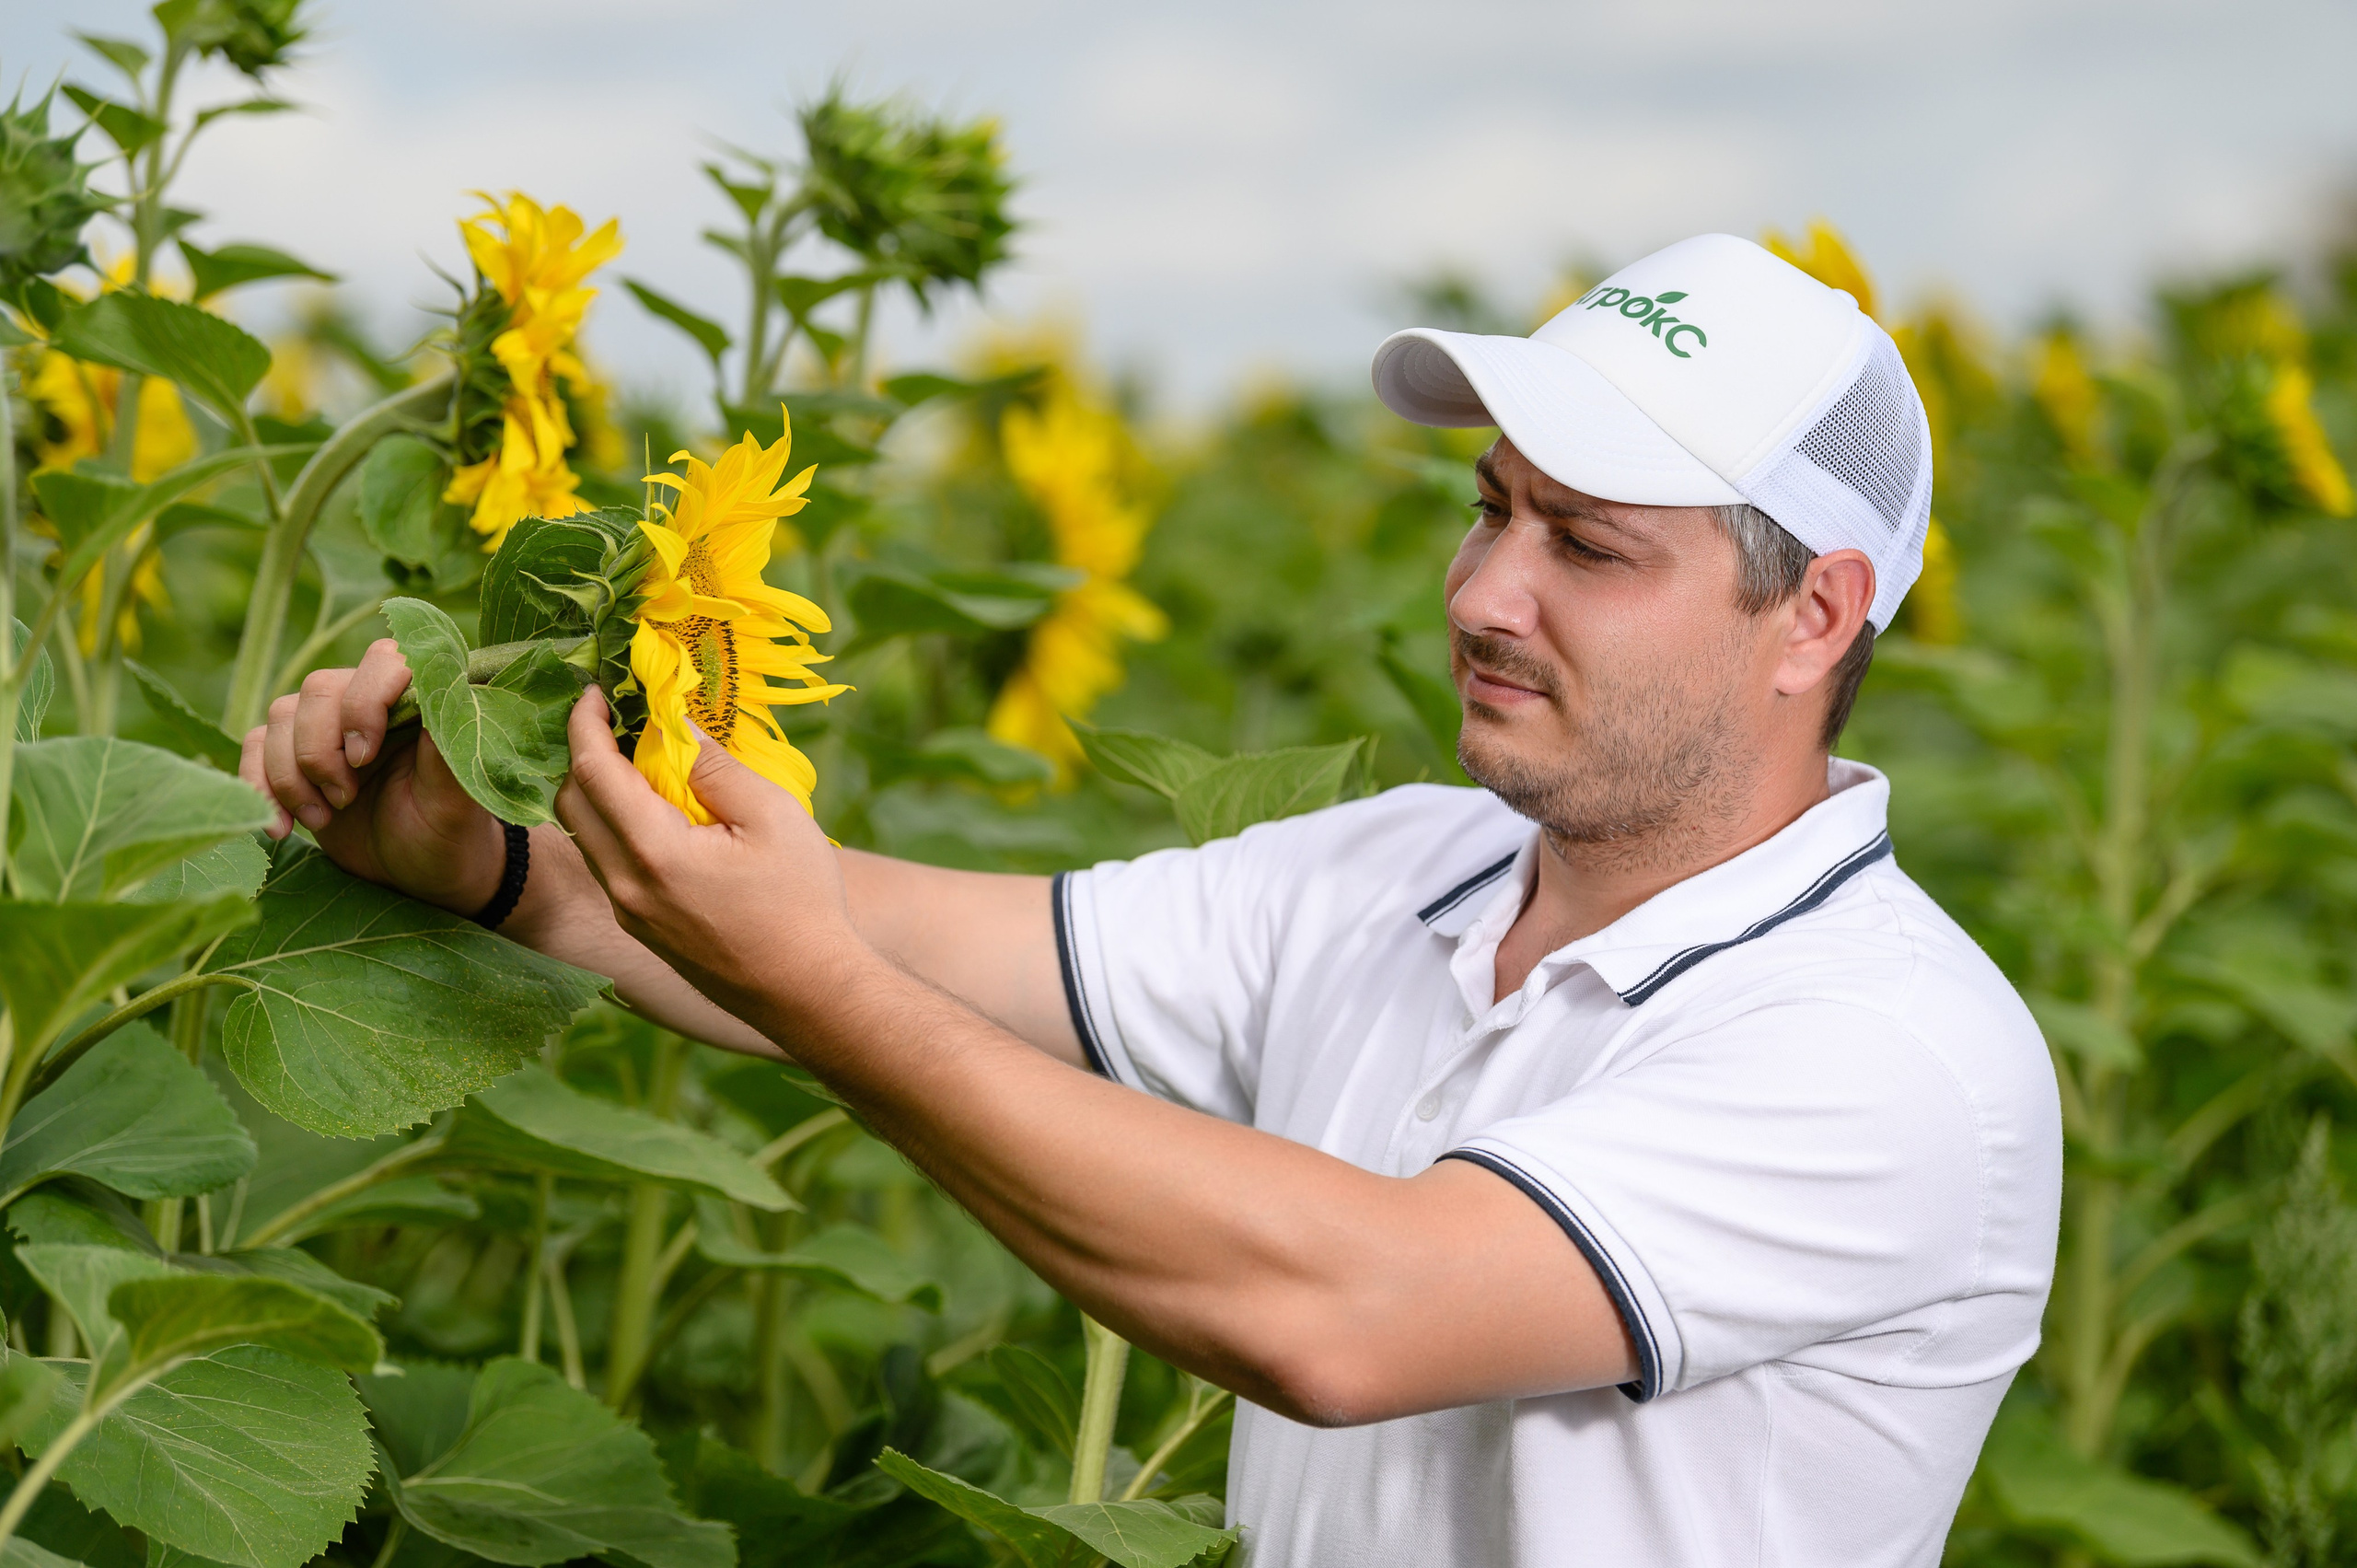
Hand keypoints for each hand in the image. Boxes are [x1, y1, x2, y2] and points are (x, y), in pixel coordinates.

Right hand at [239, 638, 504, 913]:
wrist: (416, 874)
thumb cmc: (446, 834)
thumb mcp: (455, 802)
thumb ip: (447, 748)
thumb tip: (442, 691)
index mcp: (419, 701)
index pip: (385, 660)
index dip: (363, 703)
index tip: (364, 757)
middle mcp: (371, 701)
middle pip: (320, 688)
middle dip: (322, 750)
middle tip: (345, 800)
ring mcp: (328, 725)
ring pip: (282, 715)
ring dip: (291, 774)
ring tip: (322, 820)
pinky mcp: (293, 753)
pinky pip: (255, 745)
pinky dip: (259, 785)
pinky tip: (280, 828)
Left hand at [553, 687, 865, 1032]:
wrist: (808, 993)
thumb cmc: (801, 902)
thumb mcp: (773, 816)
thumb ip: (716, 765)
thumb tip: (676, 723)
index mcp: (653, 852)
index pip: (592, 770)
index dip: (584, 722)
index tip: (593, 689)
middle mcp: (624, 885)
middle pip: (569, 803)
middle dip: (580, 752)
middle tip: (612, 719)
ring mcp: (629, 913)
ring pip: (584, 837)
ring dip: (594, 791)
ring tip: (634, 759)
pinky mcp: (642, 930)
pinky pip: (606, 864)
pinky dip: (611, 825)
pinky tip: (652, 811)